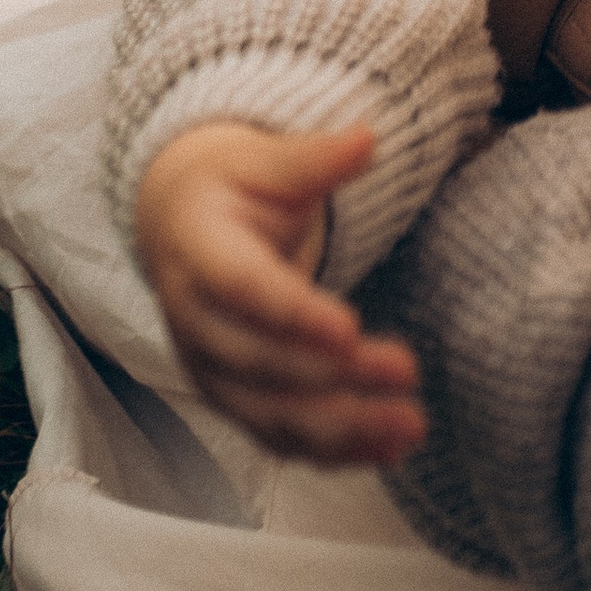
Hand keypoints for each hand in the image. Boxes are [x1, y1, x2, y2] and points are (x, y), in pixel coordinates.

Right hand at [133, 120, 426, 466]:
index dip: (293, 314)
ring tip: (411, 426)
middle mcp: (195, 322)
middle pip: (260, 363)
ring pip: (270, 414)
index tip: (349, 328)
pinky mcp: (235, 399)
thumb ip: (312, 159)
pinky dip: (334, 451)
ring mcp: (211, 369)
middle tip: (405, 370)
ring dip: (342, 429)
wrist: (180, 225)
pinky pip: (280, 437)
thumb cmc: (230, 187)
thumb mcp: (263, 160)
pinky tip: (390, 450)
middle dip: (332, 376)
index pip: (243, 291)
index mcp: (198, 253)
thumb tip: (367, 138)